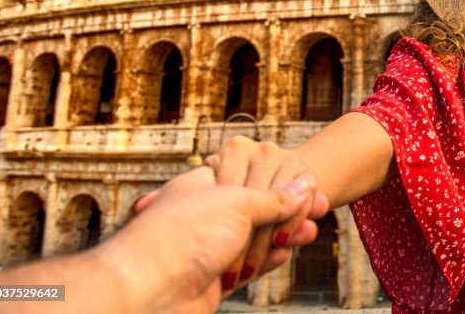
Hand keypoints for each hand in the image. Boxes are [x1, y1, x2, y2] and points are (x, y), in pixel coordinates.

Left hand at [104, 166, 311, 313]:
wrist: (149, 293)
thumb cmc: (185, 236)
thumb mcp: (238, 202)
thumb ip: (275, 197)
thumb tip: (303, 187)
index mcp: (202, 183)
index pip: (245, 172)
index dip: (275, 179)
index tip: (302, 183)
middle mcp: (204, 212)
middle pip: (253, 206)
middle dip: (284, 208)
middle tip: (316, 207)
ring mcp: (208, 245)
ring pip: (253, 236)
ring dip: (282, 233)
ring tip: (309, 232)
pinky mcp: (213, 277)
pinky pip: (247, 263)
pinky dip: (269, 258)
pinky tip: (288, 251)